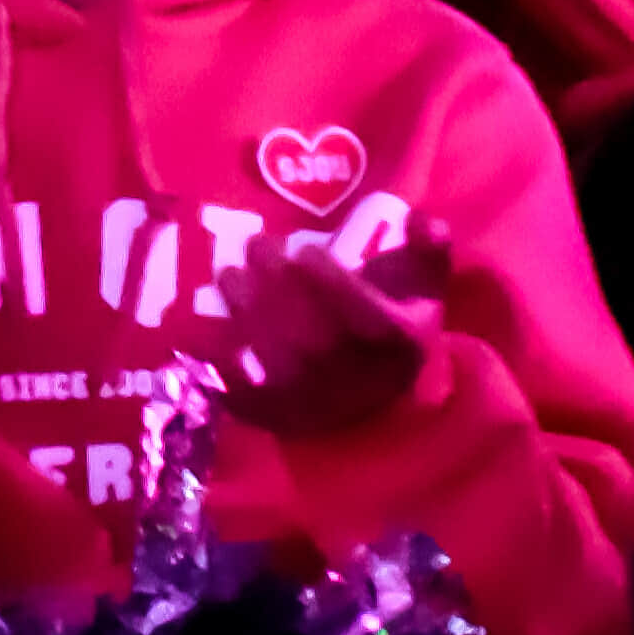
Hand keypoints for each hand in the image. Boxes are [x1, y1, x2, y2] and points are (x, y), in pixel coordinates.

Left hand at [219, 220, 451, 442]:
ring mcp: (315, 404)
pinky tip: (203, 325)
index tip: (307, 251)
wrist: (372, 388)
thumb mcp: (422, 282)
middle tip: (256, 245)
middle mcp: (357, 381)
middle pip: (314, 338)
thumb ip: (430, 246)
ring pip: (276, 362)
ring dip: (246, 311)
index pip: (367, 320)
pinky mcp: (278, 416)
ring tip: (230, 275)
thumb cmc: (392, 318)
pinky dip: (220, 363)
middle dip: (279, 284)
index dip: (334, 283)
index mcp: (397, 346)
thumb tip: (420, 218)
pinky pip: (245, 395)